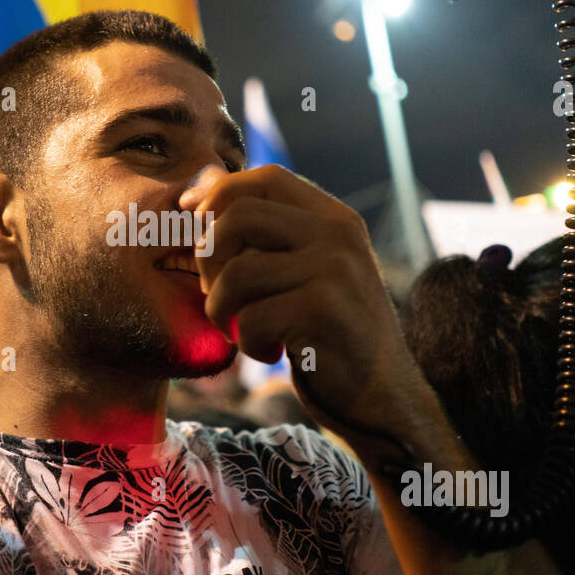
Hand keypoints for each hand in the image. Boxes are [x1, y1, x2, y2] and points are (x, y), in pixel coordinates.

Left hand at [192, 165, 431, 436]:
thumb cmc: (329, 336)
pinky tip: (271, 353)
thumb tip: (194, 197)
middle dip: (209, 258)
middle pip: (238, 216)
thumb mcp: (306, 272)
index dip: (219, 194)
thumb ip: (266, 236)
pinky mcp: (325, 310)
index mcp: (335, 218)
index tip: (192, 221)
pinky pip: (252, 317)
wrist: (383, 396)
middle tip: (219, 296)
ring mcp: (335, 269)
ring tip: (241, 330)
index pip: (265, 178)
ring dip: (222, 310)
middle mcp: (338, 234)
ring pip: (237, 272)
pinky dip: (249, 343)